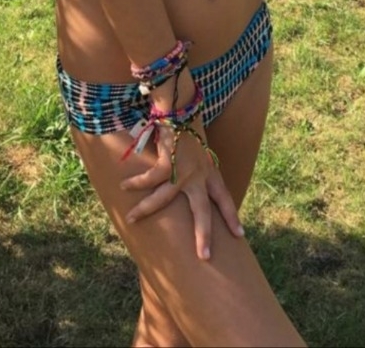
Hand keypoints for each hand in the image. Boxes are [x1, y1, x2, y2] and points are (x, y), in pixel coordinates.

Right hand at [120, 120, 243, 259]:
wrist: (180, 108)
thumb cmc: (188, 130)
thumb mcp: (200, 153)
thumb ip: (199, 170)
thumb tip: (194, 185)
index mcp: (210, 172)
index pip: (224, 198)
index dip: (231, 216)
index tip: (240, 235)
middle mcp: (200, 174)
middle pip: (203, 210)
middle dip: (203, 234)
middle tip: (205, 256)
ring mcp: (183, 169)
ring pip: (165, 197)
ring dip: (146, 208)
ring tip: (131, 218)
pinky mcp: (167, 161)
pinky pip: (149, 178)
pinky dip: (136, 182)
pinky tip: (124, 186)